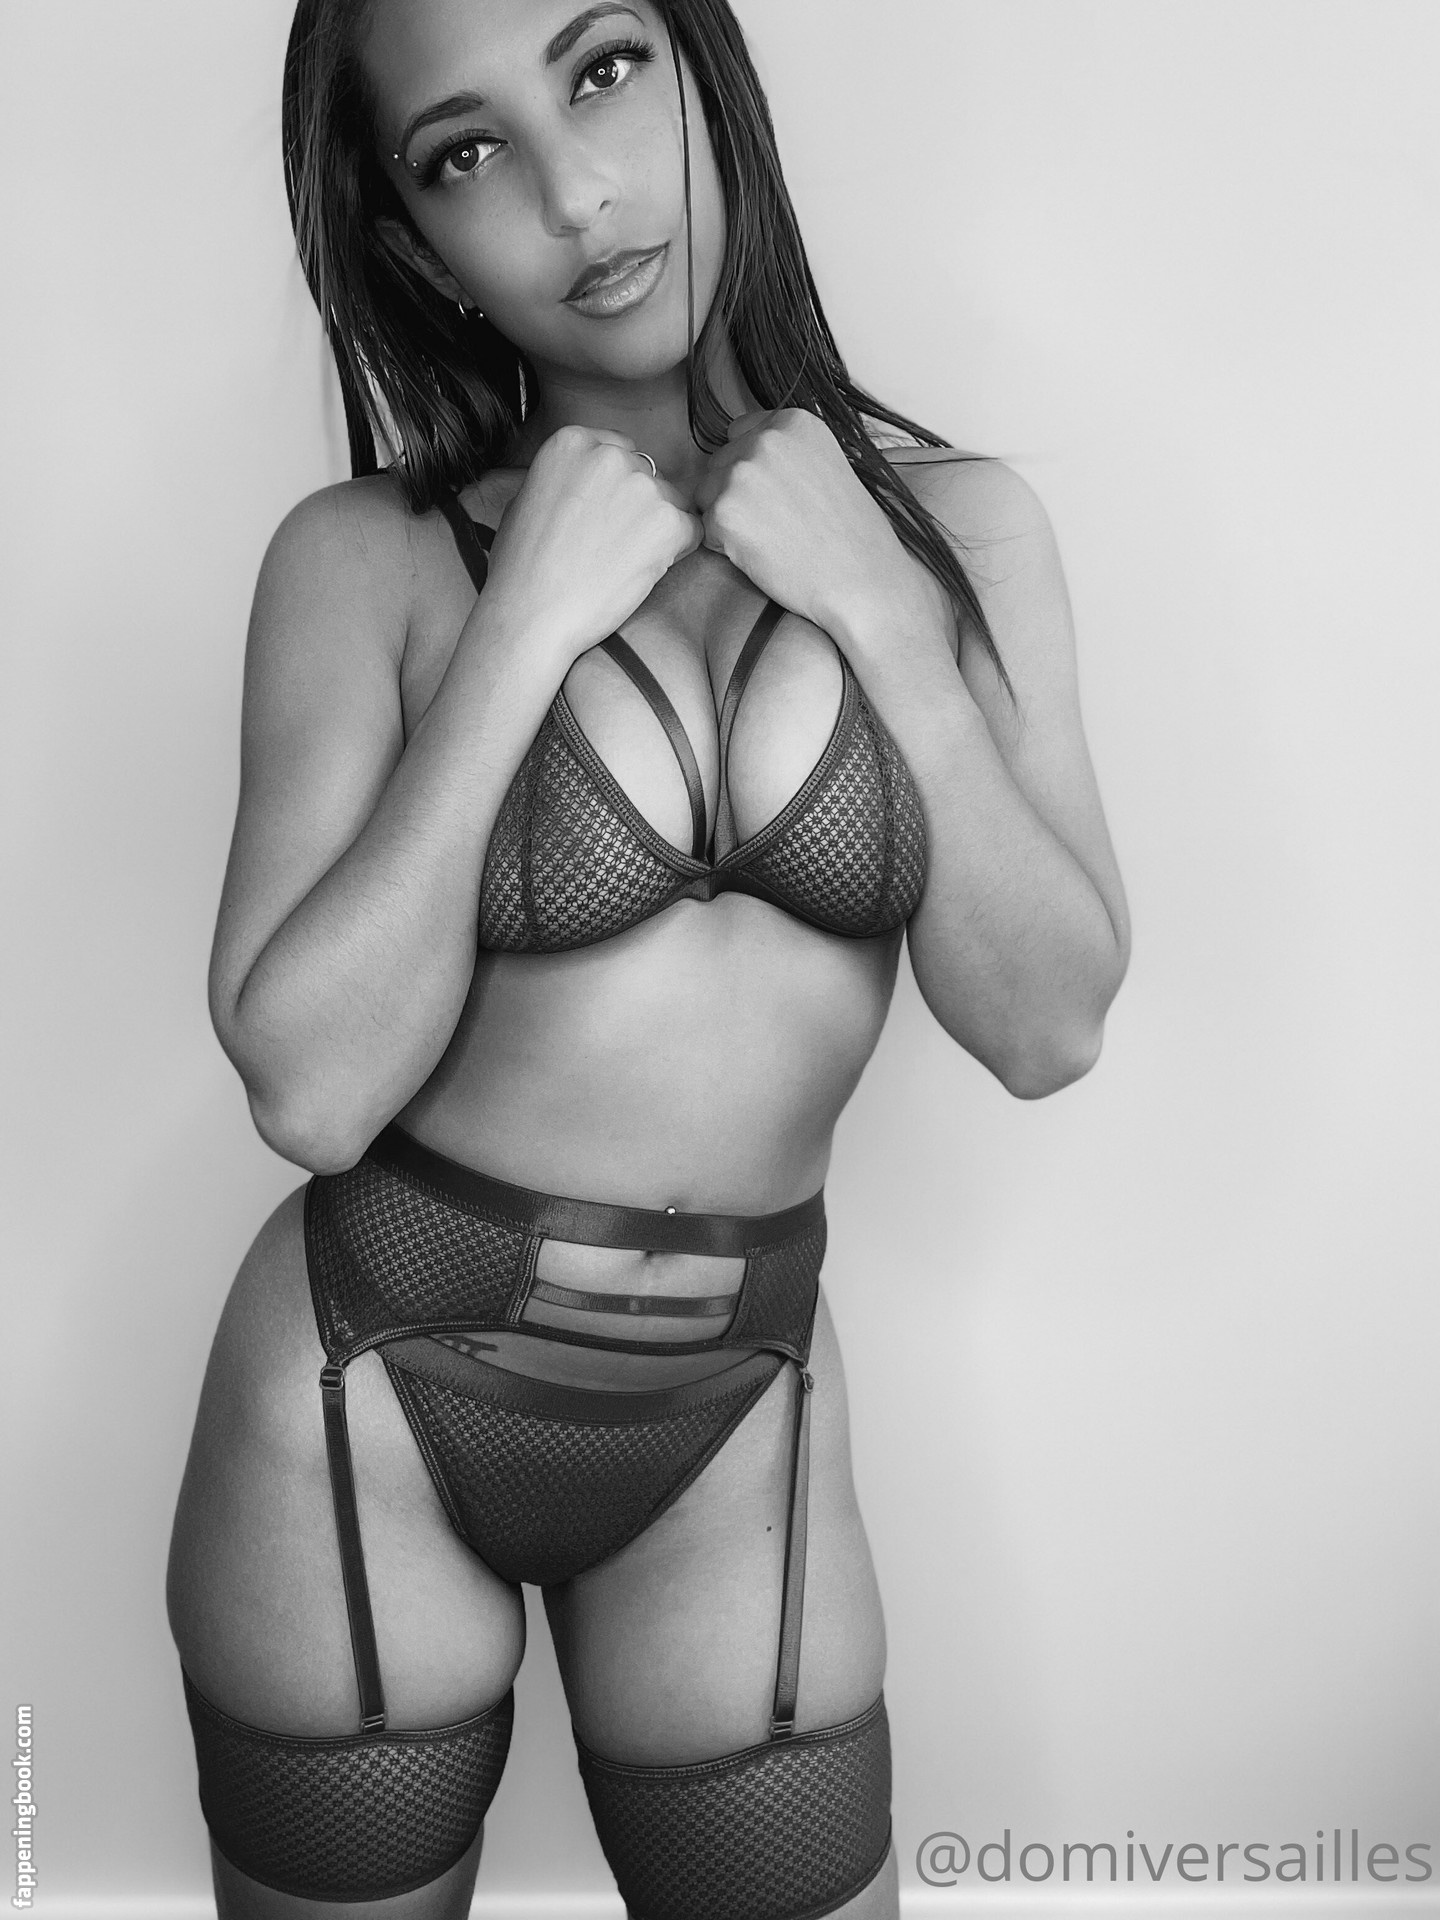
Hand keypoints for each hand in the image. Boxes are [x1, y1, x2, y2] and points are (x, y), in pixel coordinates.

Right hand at [482, 425, 701, 663]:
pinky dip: (676, 552)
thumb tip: (589, 482)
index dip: (616, 487)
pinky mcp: (668, 523)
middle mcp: (610, 454)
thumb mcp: (528, 497)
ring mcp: (643, 486)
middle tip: (612, 545)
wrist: (531, 614)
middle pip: (647, 474)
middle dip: (638, 506)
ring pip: (671, 502)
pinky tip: (642, 571)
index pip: (619, 451)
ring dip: (656, 530)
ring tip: (622, 562)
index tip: (603, 515)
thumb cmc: (521, 567)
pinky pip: (691, 531)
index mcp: (572, 441)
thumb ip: (566, 477)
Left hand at [691, 409, 921, 642]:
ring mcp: (742, 474)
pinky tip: (763, 555)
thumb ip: (787, 452)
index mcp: (793, 422)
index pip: (740, 434)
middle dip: (736, 493)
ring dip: (728, 519)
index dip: (752, 469)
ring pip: (707, 495)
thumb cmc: (852, 535)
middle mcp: (765, 439)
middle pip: (719, 464)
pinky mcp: (724, 512)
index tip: (777, 495)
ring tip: (773, 539)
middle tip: (779, 524)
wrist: (863, 580)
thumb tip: (744, 451)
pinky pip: (707, 530)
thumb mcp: (827, 465)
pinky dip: (726, 548)